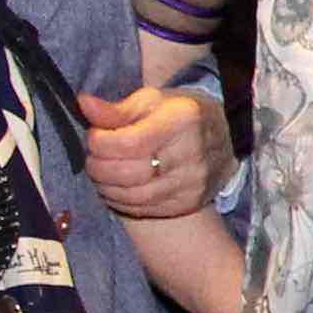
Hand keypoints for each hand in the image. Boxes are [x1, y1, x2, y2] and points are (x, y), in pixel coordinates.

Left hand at [79, 85, 228, 219]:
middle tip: (93, 157)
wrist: (228, 137)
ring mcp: (191, 184)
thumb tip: (83, 104)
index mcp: (182, 121)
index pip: (128, 143)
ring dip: (106, 186)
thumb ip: (116, 109)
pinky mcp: (187, 203)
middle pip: (127, 173)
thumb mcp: (152, 101)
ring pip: (132, 196)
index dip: (100, 142)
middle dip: (98, 166)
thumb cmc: (182, 114)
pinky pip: (144, 210)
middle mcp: (190, 155)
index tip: (94, 135)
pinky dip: (121, 201)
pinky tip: (116, 188)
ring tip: (101, 173)